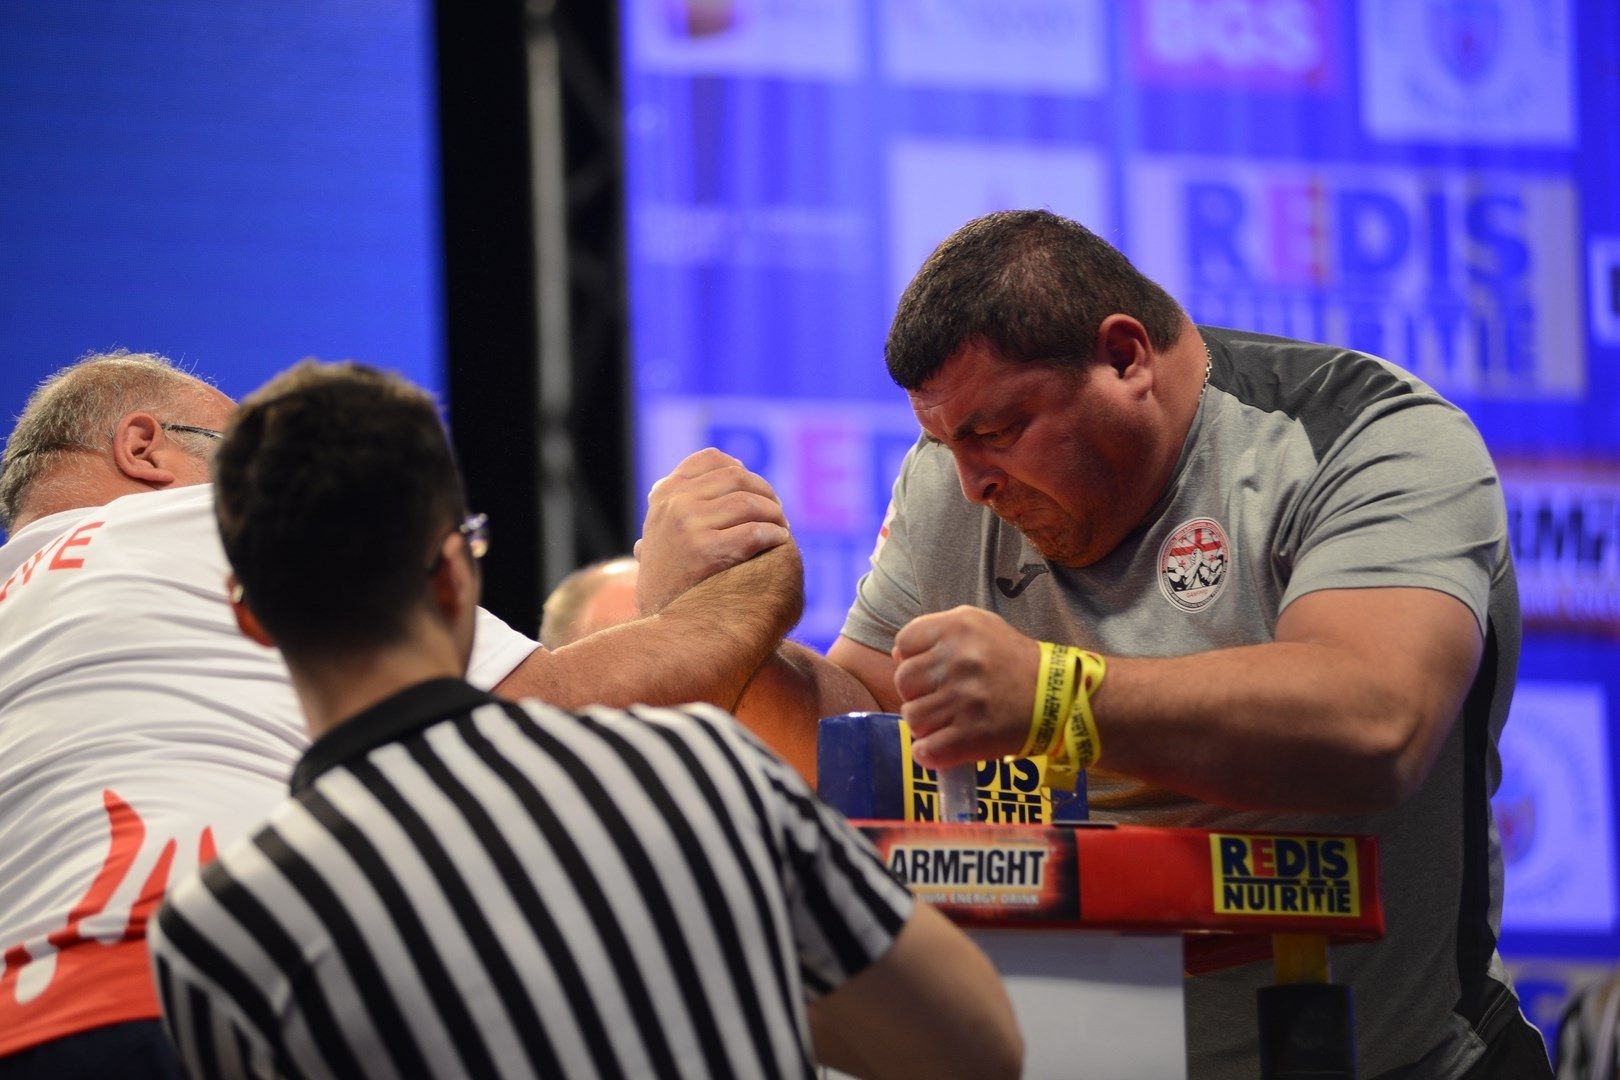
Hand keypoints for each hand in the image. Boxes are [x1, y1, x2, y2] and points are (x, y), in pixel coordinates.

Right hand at [635, 448, 790, 612]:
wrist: (663, 627)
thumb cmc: (668, 583)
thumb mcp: (660, 534)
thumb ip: (679, 508)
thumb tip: (700, 482)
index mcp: (664, 494)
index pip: (710, 459)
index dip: (739, 468)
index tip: (754, 488)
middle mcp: (674, 503)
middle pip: (736, 477)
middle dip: (764, 492)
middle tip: (777, 513)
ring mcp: (688, 524)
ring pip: (750, 503)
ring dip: (774, 514)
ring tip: (781, 528)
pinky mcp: (706, 551)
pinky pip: (754, 532)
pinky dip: (774, 535)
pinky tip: (780, 543)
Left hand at [892, 606, 1040, 768]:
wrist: (1059, 697)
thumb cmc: (1013, 661)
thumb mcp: (980, 627)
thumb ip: (938, 633)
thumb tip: (899, 656)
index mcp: (958, 627)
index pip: (904, 644)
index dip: (912, 660)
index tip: (932, 672)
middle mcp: (959, 660)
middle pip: (903, 682)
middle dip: (918, 694)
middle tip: (943, 700)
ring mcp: (965, 699)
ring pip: (912, 718)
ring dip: (926, 725)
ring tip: (949, 722)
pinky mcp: (973, 735)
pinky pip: (926, 751)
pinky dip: (930, 754)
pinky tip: (946, 747)